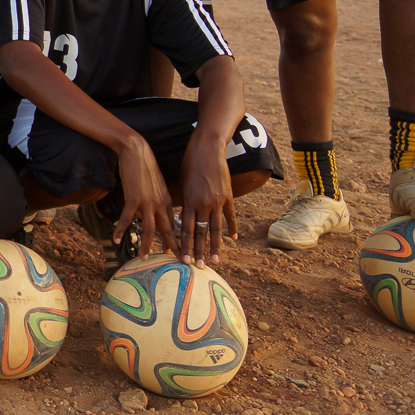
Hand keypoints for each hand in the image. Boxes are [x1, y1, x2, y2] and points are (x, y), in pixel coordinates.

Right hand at [115, 136, 176, 256]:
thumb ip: (155, 200)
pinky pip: (127, 219)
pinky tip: (115, 239)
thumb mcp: (155, 185)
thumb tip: (148, 213)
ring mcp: (148, 203)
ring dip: (148, 245)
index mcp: (167, 201)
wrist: (137, 151)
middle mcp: (160, 204)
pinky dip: (121, 230)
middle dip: (173, 248)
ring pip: (151, 229)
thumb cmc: (144, 166)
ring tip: (144, 258)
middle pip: (168, 231)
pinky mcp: (134, 199)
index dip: (175, 240)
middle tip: (176, 263)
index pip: (173, 225)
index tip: (177, 253)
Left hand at [177, 136, 236, 267]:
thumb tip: (182, 216)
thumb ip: (184, 201)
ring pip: (216, 228)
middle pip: (201, 232)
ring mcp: (217, 201)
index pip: (186, 229)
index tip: (183, 258)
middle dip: (198, 251)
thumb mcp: (182, 182)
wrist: (207, 149)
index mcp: (189, 201)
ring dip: (214, 246)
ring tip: (215, 260)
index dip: (185, 245)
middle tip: (198, 266)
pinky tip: (232, 240)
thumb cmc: (190, 163)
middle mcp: (203, 204)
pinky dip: (232, 228)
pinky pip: (230, 216)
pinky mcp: (228, 196)